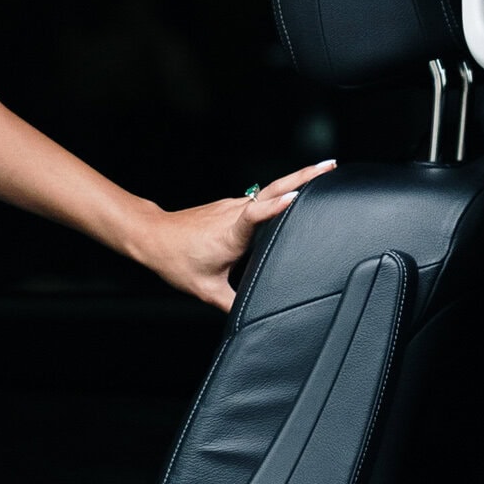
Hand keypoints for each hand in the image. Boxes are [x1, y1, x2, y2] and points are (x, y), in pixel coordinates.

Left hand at [136, 161, 336, 310]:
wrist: (153, 237)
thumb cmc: (175, 261)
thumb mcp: (206, 290)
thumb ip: (232, 304)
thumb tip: (250, 317)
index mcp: (231, 233)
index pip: (257, 215)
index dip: (277, 207)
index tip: (298, 196)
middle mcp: (235, 214)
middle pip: (273, 190)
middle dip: (303, 176)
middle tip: (331, 167)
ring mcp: (234, 206)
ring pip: (269, 191)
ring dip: (297, 180)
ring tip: (326, 174)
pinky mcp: (232, 206)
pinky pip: (261, 198)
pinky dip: (282, 193)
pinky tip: (297, 194)